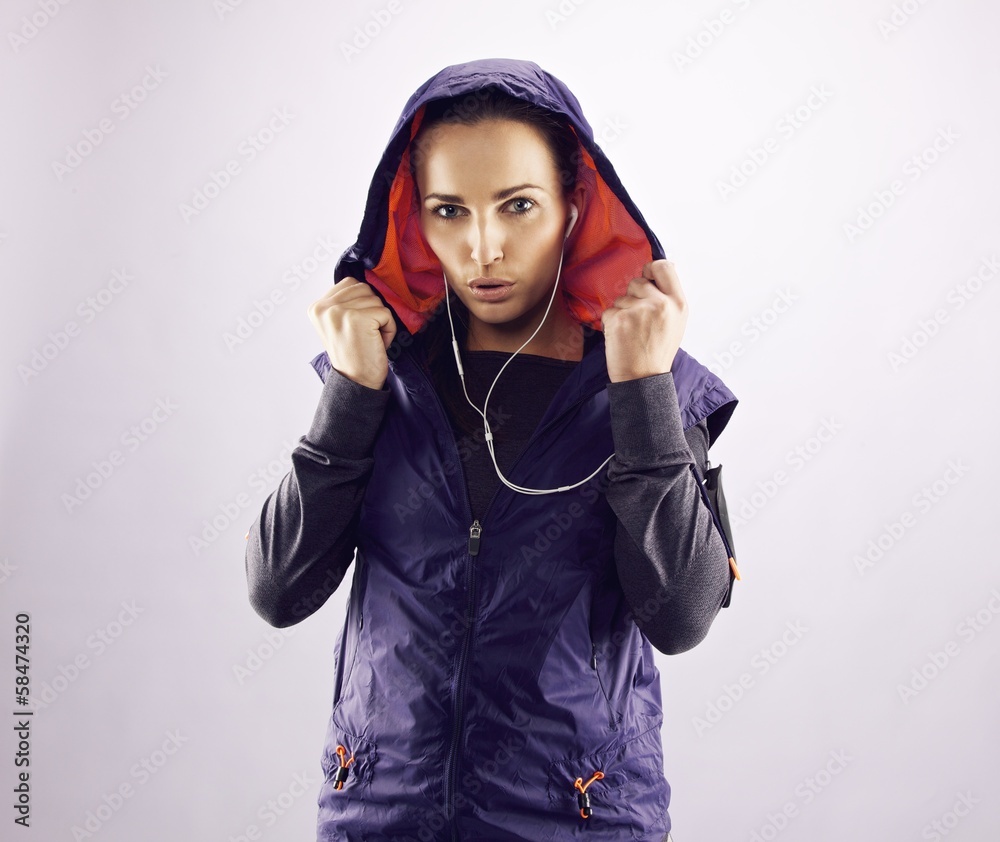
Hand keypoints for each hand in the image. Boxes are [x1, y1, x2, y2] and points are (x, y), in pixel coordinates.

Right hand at [307, 277, 396, 389]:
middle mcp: (324, 307)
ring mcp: (340, 312)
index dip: (362, 303)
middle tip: (364, 335)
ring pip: (376, 300)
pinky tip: (377, 343)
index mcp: (317, 307)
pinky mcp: (359, 319)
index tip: (356, 328)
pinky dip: (389, 329)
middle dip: (372, 310)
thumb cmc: (353, 355)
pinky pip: (386, 313)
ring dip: (381, 321)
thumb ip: (344, 302)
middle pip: (364, 288)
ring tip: (369, 339)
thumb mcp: (337, 325)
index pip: (350, 283)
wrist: (356, 382)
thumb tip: (366, 282)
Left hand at [601, 259, 686, 382]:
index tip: (647, 276)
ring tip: (631, 332)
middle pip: (638, 281)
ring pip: (621, 297)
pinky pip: (609, 311)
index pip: (664, 267)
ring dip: (622, 312)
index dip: (651, 268)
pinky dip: (611, 323)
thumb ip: (667, 297)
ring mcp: (639, 310)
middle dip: (633, 297)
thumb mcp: (675, 322)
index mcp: (678, 303)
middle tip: (638, 320)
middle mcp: (661, 304)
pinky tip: (621, 337)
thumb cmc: (657, 352)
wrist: (643, 379)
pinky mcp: (619, 319)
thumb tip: (654, 271)